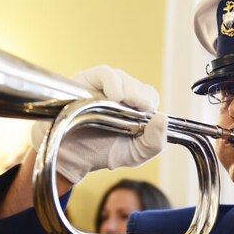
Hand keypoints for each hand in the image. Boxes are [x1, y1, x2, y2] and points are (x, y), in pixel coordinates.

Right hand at [31, 65, 167, 183]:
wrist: (72, 159)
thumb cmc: (102, 153)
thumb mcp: (136, 154)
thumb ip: (155, 142)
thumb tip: (162, 119)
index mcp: (132, 107)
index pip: (148, 94)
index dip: (149, 101)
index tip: (147, 111)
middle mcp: (118, 93)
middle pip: (136, 85)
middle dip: (140, 98)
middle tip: (138, 109)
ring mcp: (101, 86)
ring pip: (121, 77)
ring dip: (128, 91)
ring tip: (123, 103)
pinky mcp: (84, 82)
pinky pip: (103, 73)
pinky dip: (112, 83)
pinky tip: (114, 96)